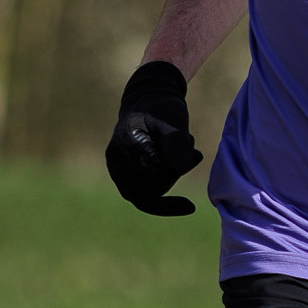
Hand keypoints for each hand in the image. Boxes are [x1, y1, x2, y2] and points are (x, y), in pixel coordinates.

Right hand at [105, 61, 203, 214]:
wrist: (148, 103)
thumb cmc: (162, 108)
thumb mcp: (173, 118)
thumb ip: (176, 141)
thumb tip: (179, 168)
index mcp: (126, 144)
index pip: (158, 173)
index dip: (180, 165)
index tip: (190, 143)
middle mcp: (116, 162)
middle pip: (155, 187)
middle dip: (176, 170)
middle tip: (187, 143)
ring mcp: (118, 173)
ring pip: (152, 195)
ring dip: (171, 177)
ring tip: (178, 151)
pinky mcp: (124, 180)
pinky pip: (145, 201)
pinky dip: (166, 199)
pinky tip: (186, 204)